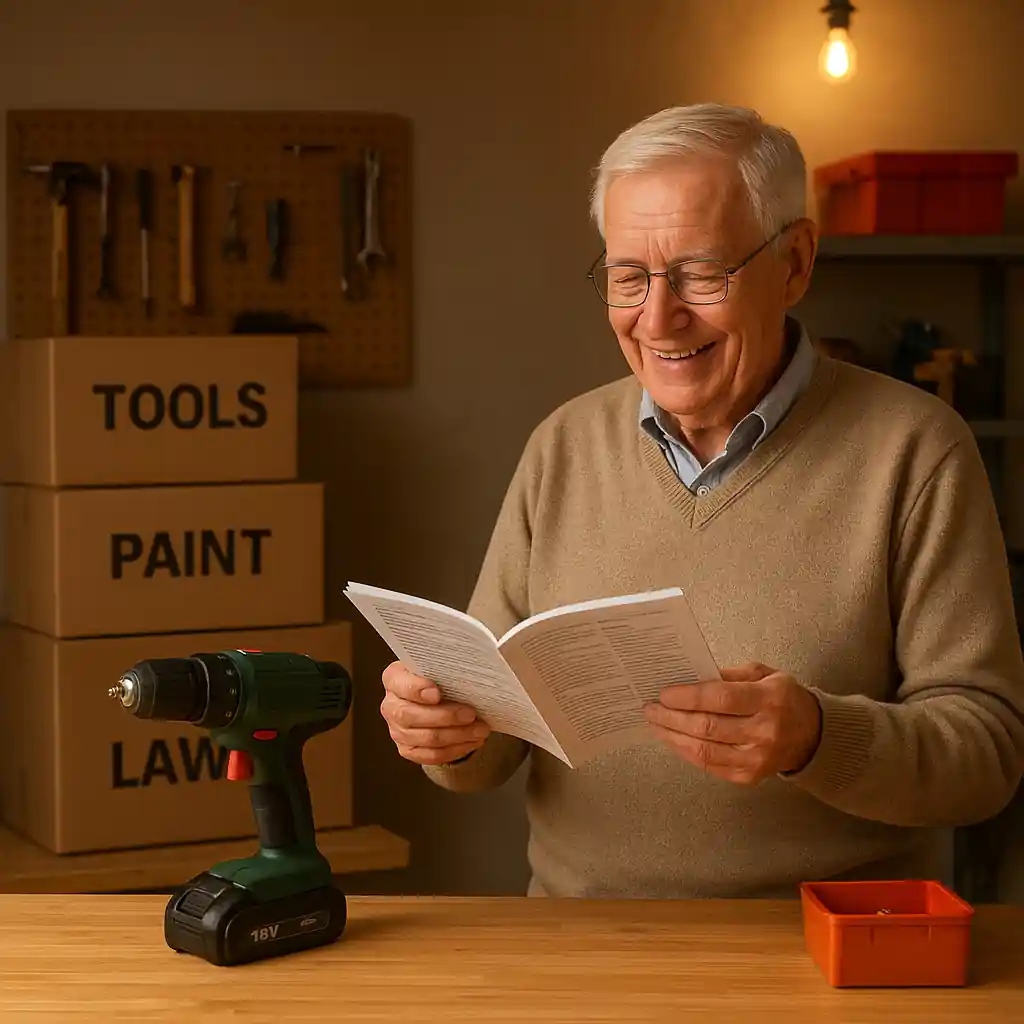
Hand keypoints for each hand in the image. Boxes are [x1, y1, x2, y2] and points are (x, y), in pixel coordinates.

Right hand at [380, 661, 490, 765]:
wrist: (435, 698)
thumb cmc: (437, 679)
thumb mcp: (438, 668)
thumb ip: (444, 670)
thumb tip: (468, 675)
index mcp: (394, 679)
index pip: (400, 684)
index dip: (416, 689)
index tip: (437, 693)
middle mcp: (390, 705)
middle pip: (411, 715)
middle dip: (445, 716)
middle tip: (470, 714)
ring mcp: (397, 730)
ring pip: (426, 738)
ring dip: (457, 735)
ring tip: (479, 729)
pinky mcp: (408, 749)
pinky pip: (431, 755)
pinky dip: (455, 749)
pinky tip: (471, 741)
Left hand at [643, 662, 821, 783]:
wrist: (813, 736)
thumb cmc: (783, 698)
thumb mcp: (763, 674)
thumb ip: (728, 676)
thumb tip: (689, 678)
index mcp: (769, 700)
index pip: (720, 699)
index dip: (688, 697)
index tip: (664, 693)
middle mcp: (764, 732)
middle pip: (707, 727)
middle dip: (672, 718)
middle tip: (651, 708)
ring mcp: (756, 759)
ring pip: (704, 751)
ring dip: (673, 737)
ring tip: (656, 724)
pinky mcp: (749, 777)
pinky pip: (709, 765)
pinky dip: (686, 752)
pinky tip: (673, 739)